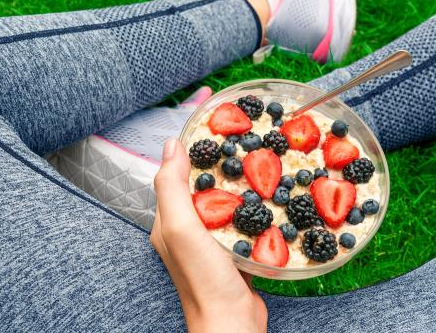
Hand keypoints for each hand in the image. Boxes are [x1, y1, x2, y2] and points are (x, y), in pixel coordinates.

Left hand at [151, 138, 267, 332]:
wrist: (232, 322)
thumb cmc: (203, 278)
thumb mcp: (181, 227)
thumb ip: (172, 186)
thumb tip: (172, 145)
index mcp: (168, 220)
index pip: (176, 174)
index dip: (192, 148)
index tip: (212, 124)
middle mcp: (186, 229)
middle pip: (202, 185)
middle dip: (219, 162)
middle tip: (242, 139)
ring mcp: (210, 241)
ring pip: (223, 201)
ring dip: (238, 182)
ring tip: (257, 159)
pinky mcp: (232, 250)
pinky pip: (240, 220)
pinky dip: (251, 206)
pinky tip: (267, 196)